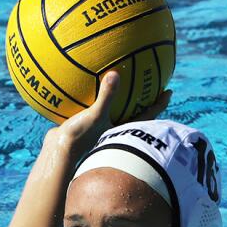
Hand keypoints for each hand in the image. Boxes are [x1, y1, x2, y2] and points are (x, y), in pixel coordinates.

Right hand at [48, 77, 170, 155]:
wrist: (57, 152)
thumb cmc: (80, 138)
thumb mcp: (95, 115)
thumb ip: (107, 96)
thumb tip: (115, 74)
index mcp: (122, 129)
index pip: (147, 115)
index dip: (159, 103)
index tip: (168, 92)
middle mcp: (114, 131)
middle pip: (134, 115)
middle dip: (142, 102)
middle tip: (150, 87)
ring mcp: (100, 131)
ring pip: (114, 114)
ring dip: (119, 104)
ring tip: (122, 87)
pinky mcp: (86, 128)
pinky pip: (94, 111)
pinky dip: (95, 100)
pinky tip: (87, 89)